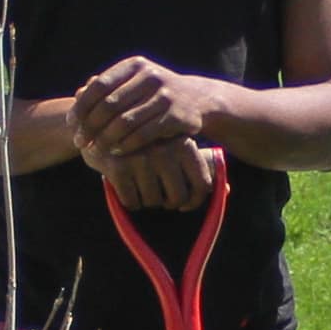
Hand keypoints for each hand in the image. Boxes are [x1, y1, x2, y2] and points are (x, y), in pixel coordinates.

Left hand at [68, 57, 234, 164]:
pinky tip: (116, 151)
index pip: (99, 86)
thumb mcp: (134, 83)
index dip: (82, 106)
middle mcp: (150, 76)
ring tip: (95, 149)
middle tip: (80, 142)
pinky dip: (126, 145)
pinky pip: (143, 135)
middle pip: (110, 105)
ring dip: (105, 139)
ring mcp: (166, 96)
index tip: (72, 123)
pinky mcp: (177, 116)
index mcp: (135, 65)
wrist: (197, 100)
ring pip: (125, 122)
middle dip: (90, 126)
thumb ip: (107, 88)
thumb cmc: (154, 94)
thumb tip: (78, 95)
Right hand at [94, 134, 222, 211]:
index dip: (192, 201)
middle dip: (167, 203)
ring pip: (153, 202)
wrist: (102, 125)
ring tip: (141, 186)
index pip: (201, 185)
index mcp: (183, 143)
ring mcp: (140, 158)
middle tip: (159, 197)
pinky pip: (132, 202)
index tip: (182, 204)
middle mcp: (164, 149)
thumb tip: (227, 191)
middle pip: (176, 198)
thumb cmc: (147, 143)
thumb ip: (200, 166)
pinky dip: (130, 201)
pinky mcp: (118, 168)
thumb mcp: (175, 147)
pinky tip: (126, 188)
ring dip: (147, 201)